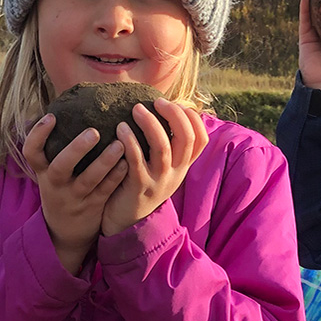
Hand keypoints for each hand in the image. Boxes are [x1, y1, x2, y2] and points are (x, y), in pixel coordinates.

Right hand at [22, 113, 126, 274]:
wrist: (65, 232)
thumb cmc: (60, 188)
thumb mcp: (49, 170)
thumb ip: (55, 146)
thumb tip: (66, 106)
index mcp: (43, 171)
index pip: (31, 152)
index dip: (38, 134)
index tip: (52, 116)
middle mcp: (55, 184)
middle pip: (60, 168)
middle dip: (76, 149)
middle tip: (94, 131)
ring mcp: (74, 197)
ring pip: (89, 180)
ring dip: (105, 162)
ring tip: (119, 143)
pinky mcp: (92, 207)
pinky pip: (106, 190)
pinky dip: (116, 176)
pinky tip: (128, 162)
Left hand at [101, 98, 208, 236]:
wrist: (125, 220)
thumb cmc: (139, 183)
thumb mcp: (159, 166)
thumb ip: (164, 143)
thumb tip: (162, 108)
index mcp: (182, 165)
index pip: (200, 139)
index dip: (193, 118)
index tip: (177, 103)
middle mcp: (175, 172)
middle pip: (185, 139)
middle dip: (173, 114)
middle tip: (157, 101)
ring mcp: (159, 181)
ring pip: (162, 148)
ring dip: (150, 124)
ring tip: (136, 109)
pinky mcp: (139, 187)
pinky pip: (136, 160)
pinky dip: (130, 141)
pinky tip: (120, 128)